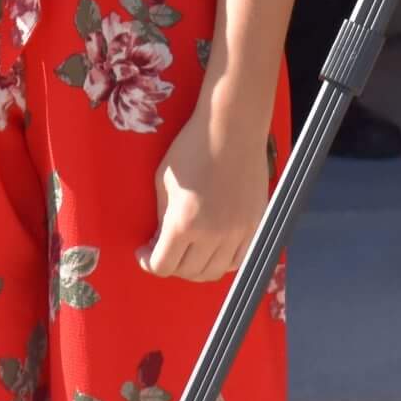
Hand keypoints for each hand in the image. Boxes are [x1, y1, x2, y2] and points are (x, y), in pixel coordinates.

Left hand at [143, 103, 269, 283]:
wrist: (233, 127)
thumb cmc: (193, 147)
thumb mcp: (163, 181)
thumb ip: (161, 217)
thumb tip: (160, 240)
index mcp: (183, 223)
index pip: (162, 266)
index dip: (148, 262)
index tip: (145, 252)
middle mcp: (212, 234)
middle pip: (187, 272)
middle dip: (170, 264)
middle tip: (164, 249)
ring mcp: (238, 232)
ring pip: (214, 272)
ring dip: (196, 267)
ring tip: (188, 251)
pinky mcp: (255, 224)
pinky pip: (238, 260)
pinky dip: (222, 261)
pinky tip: (213, 247)